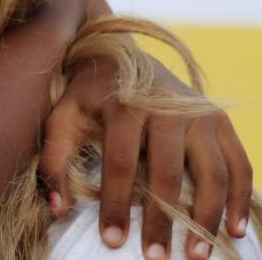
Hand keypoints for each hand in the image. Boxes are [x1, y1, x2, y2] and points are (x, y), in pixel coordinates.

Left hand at [40, 54, 252, 259]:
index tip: (112, 242)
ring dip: (207, 217)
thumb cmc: (88, 96)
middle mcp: (167, 107)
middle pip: (168, 173)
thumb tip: (59, 208)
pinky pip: (238, 163)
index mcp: (124, 104)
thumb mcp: (62, 117)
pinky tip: (233, 230)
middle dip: (162, 219)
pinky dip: (239, 198)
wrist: (121, 56)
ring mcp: (199, 113)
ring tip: (196, 254)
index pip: (121, 164)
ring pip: (211, 171)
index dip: (116, 205)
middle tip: (156, 257)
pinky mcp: (219, 120)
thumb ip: (54, 160)